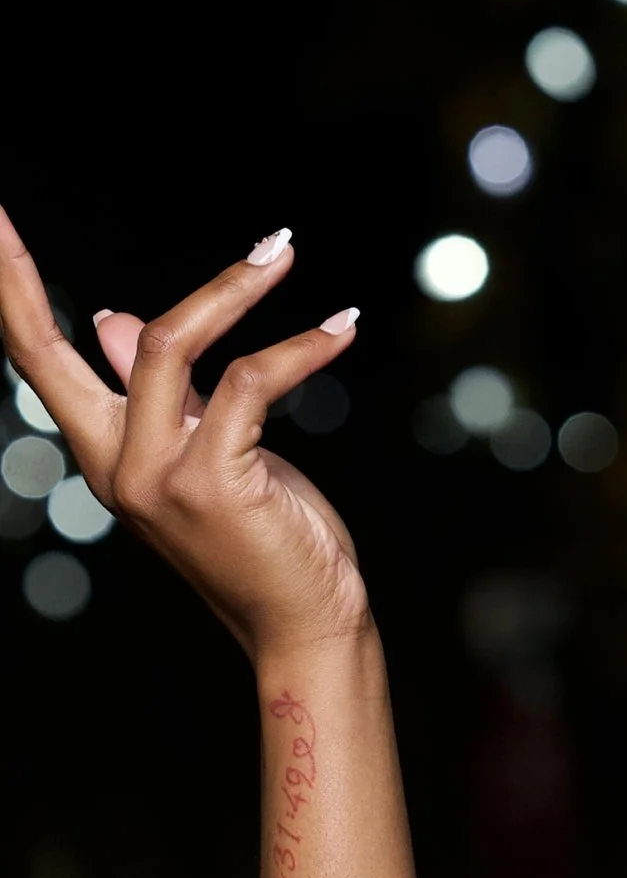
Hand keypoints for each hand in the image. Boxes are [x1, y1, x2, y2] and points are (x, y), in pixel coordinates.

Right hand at [0, 210, 366, 671]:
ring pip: (164, 343)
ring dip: (231, 286)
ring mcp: (158, 476)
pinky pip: (250, 380)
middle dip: (14, 272)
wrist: (306, 627)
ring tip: (284, 250)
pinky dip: (302, 347)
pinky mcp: (213, 482)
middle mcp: (116, 464)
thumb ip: (160, 389)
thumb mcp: (206, 451)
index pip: (36, 358)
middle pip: (45, 349)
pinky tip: (343, 327)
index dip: (9, 288)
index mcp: (106, 452)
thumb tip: (107, 318)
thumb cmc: (264, 539)